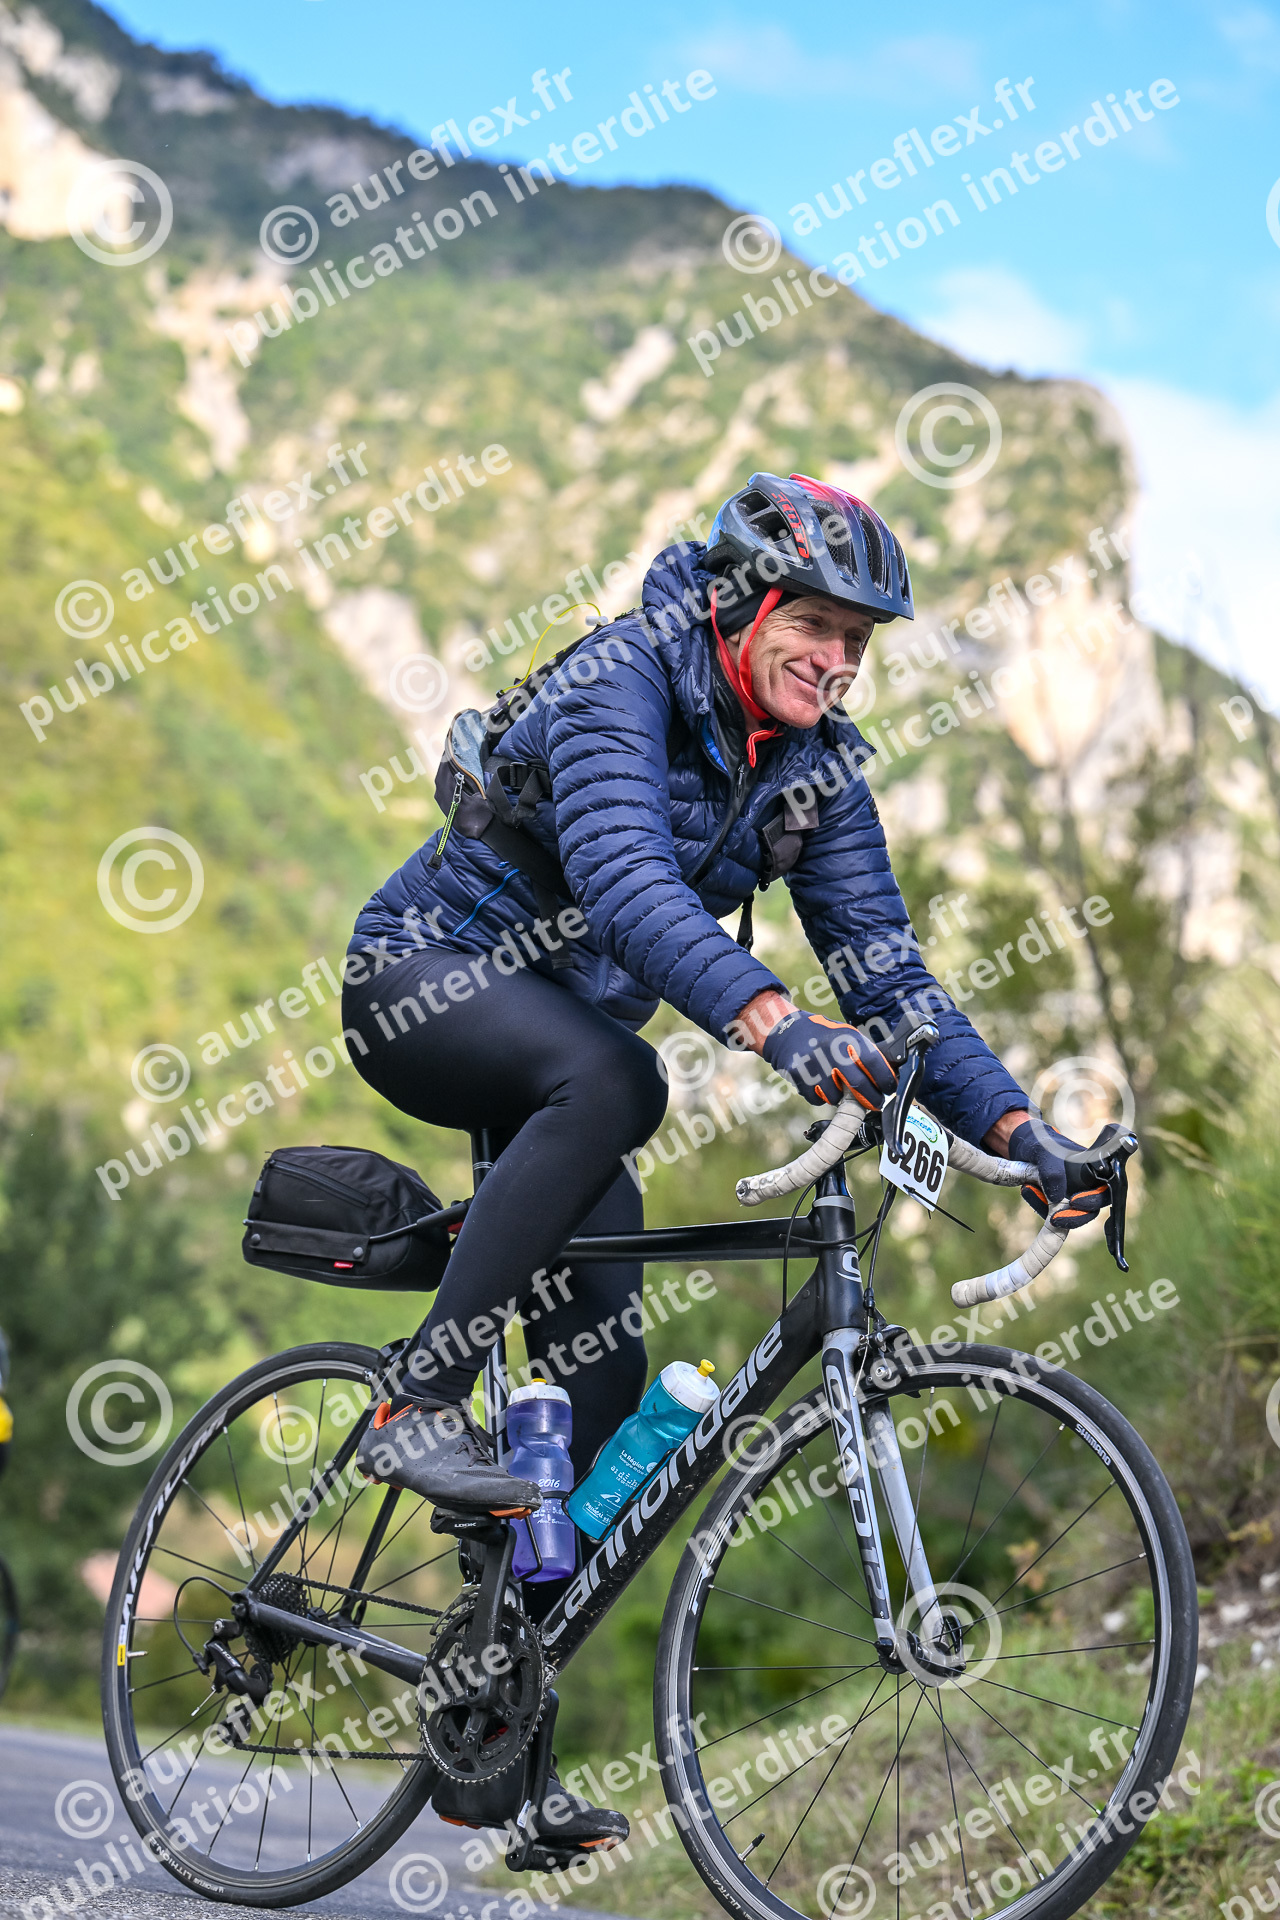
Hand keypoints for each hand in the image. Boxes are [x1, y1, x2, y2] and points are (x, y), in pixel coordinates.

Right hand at [762, 1010, 896, 1109]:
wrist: (786, 1031)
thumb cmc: (823, 1036)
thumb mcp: (846, 1034)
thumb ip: (864, 1052)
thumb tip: (888, 1074)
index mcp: (848, 1038)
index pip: (875, 1063)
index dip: (886, 1080)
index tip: (889, 1088)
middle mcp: (832, 1051)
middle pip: (860, 1085)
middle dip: (871, 1099)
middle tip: (876, 1103)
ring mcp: (814, 1064)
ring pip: (836, 1097)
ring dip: (840, 1098)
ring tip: (837, 1085)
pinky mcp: (800, 1076)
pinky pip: (818, 1099)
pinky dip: (821, 1097)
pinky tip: (819, 1083)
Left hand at [1008, 1118, 1107, 1230]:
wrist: (1023, 1147)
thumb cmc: (1041, 1144)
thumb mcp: (1044, 1151)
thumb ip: (1052, 1170)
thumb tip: (1057, 1197)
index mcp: (1095, 1169)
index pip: (1106, 1189)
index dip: (1096, 1199)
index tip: (1074, 1201)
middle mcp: (1087, 1186)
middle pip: (1092, 1210)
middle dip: (1076, 1216)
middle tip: (1055, 1217)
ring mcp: (1072, 1197)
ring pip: (1071, 1215)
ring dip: (1052, 1211)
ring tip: (1029, 1189)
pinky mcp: (1057, 1205)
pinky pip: (1053, 1215)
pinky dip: (1039, 1206)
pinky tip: (1027, 1189)